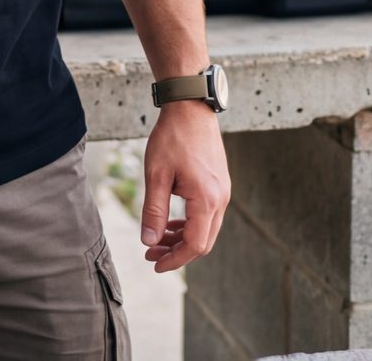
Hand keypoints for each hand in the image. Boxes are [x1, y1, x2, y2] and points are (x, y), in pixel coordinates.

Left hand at [140, 100, 230, 272]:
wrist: (190, 108)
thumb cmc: (172, 138)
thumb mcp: (156, 175)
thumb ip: (154, 211)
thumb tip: (149, 241)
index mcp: (207, 199)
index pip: (194, 245)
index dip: (174, 259)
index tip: (154, 263)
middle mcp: (221, 199)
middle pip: (203, 241)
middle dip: (177, 252)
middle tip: (150, 252)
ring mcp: (223, 191)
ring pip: (206, 229)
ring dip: (182, 238)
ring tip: (157, 239)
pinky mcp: (219, 184)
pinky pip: (208, 214)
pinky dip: (190, 223)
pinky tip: (171, 222)